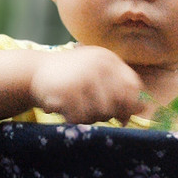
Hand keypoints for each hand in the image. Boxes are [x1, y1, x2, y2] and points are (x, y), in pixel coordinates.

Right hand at [28, 46, 143, 123]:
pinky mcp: (65, 89)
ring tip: (77, 112)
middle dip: (108, 115)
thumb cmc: (71, 77)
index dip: (131, 105)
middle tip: (94, 116)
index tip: (122, 118)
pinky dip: (75, 119)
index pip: (132, 86)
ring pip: (100, 112)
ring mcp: (82, 75)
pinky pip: (80, 116)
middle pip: (117, 102)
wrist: (32, 71)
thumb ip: (120, 89)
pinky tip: (66, 112)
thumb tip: (145, 108)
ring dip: (90, 118)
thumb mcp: (97, 76)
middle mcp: (97, 64)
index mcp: (107, 59)